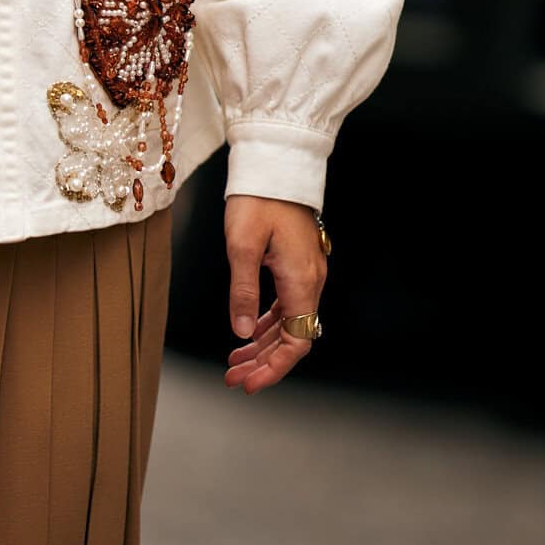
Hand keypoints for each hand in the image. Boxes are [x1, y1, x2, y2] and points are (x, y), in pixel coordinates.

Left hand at [223, 194, 325, 392]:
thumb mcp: (242, 245)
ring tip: (235, 361)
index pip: (296, 341)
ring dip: (263, 344)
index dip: (274, 368)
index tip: (250, 383)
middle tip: (233, 378)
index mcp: (301, 280)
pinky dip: (267, 321)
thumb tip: (242, 332)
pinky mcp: (298, 261)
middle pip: (292, 336)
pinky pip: (287, 303)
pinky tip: (249, 330)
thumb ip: (243, 291)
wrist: (277, 161)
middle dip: (263, 361)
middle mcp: (310, 279)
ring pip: (289, 321)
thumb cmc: (259, 197)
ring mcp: (307, 270)